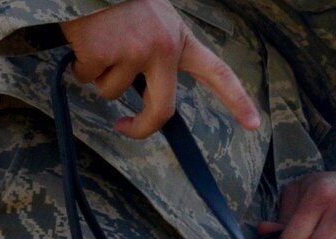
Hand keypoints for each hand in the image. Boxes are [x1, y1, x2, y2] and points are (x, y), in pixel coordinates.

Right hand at [60, 0, 261, 139]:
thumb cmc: (119, 2)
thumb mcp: (153, 23)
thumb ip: (160, 57)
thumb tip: (146, 96)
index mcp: (180, 40)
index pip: (217, 73)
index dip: (237, 101)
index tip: (255, 124)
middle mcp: (164, 47)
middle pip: (161, 109)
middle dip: (141, 127)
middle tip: (124, 128)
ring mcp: (135, 51)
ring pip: (112, 91)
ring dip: (99, 74)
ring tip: (98, 42)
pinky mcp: (105, 52)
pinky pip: (87, 76)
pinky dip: (80, 65)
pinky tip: (83, 41)